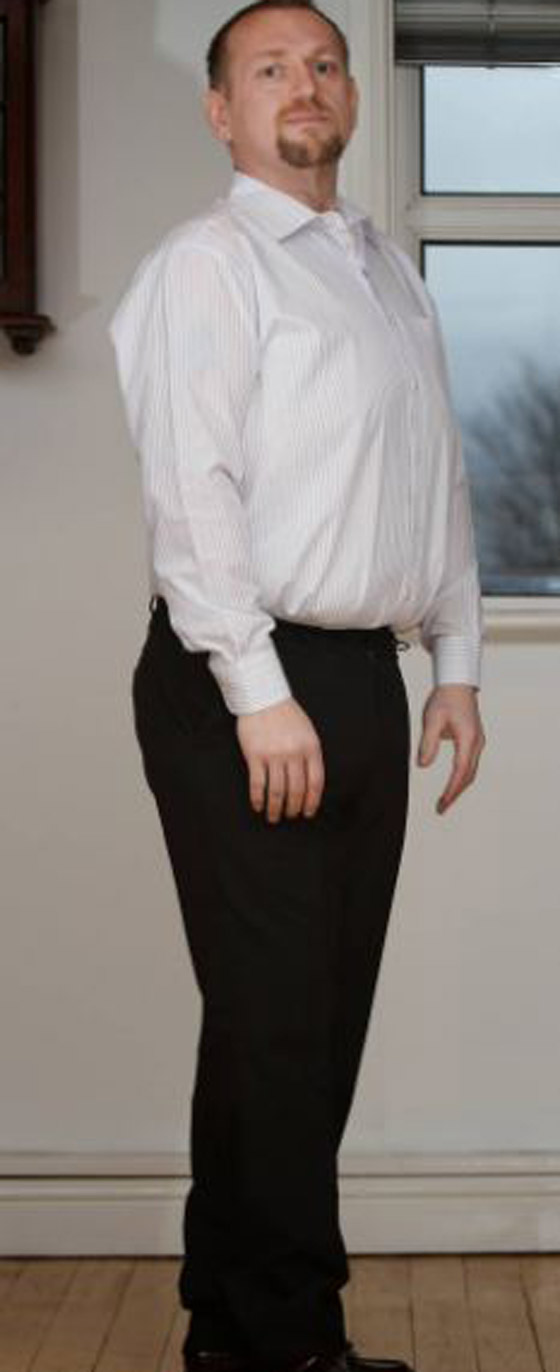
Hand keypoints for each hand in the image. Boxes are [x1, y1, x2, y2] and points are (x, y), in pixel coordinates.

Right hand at [235, 697, 324, 822]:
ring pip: (277, 791)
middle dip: (293, 808)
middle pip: (296, 790)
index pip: (315, 782)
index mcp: (310, 747)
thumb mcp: (307, 731)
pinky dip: (258, 799)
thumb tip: (309, 784)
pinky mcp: (255, 756)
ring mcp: (274, 755)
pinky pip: (257, 784)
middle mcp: (294, 753)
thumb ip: (310, 754)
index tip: (308, 812)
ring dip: (275, 809)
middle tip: (290, 816)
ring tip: (273, 817)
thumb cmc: (286, 715)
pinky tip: (258, 806)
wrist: (263, 697)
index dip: (312, 801)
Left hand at [418, 684, 484, 814]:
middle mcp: (476, 743)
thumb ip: (427, 743)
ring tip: (445, 801)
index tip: (442, 804)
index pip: (460, 771)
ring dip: (458, 787)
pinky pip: (469, 764)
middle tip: (441, 809)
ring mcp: (477, 742)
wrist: (458, 683)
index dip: (451, 790)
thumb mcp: (431, 719)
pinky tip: (452, 784)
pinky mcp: (474, 740)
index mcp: (467, 739)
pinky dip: (461, 777)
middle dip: (455, 794)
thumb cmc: (444, 698)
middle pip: (468, 776)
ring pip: (470, 771)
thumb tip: (422, 765)